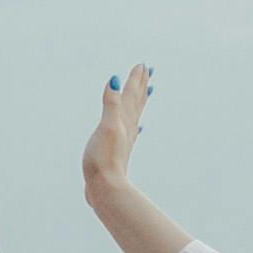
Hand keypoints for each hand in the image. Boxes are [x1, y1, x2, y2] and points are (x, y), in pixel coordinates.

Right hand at [84, 63, 151, 194]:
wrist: (105, 188)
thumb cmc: (103, 159)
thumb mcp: (105, 127)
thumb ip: (110, 104)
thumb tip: (114, 79)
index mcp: (123, 119)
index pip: (130, 94)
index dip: (135, 79)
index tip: (142, 65)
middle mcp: (127, 127)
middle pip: (136, 102)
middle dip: (140, 86)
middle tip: (148, 71)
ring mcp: (124, 140)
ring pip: (135, 115)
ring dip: (139, 102)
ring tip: (147, 92)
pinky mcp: (119, 151)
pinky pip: (130, 132)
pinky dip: (133, 124)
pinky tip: (137, 127)